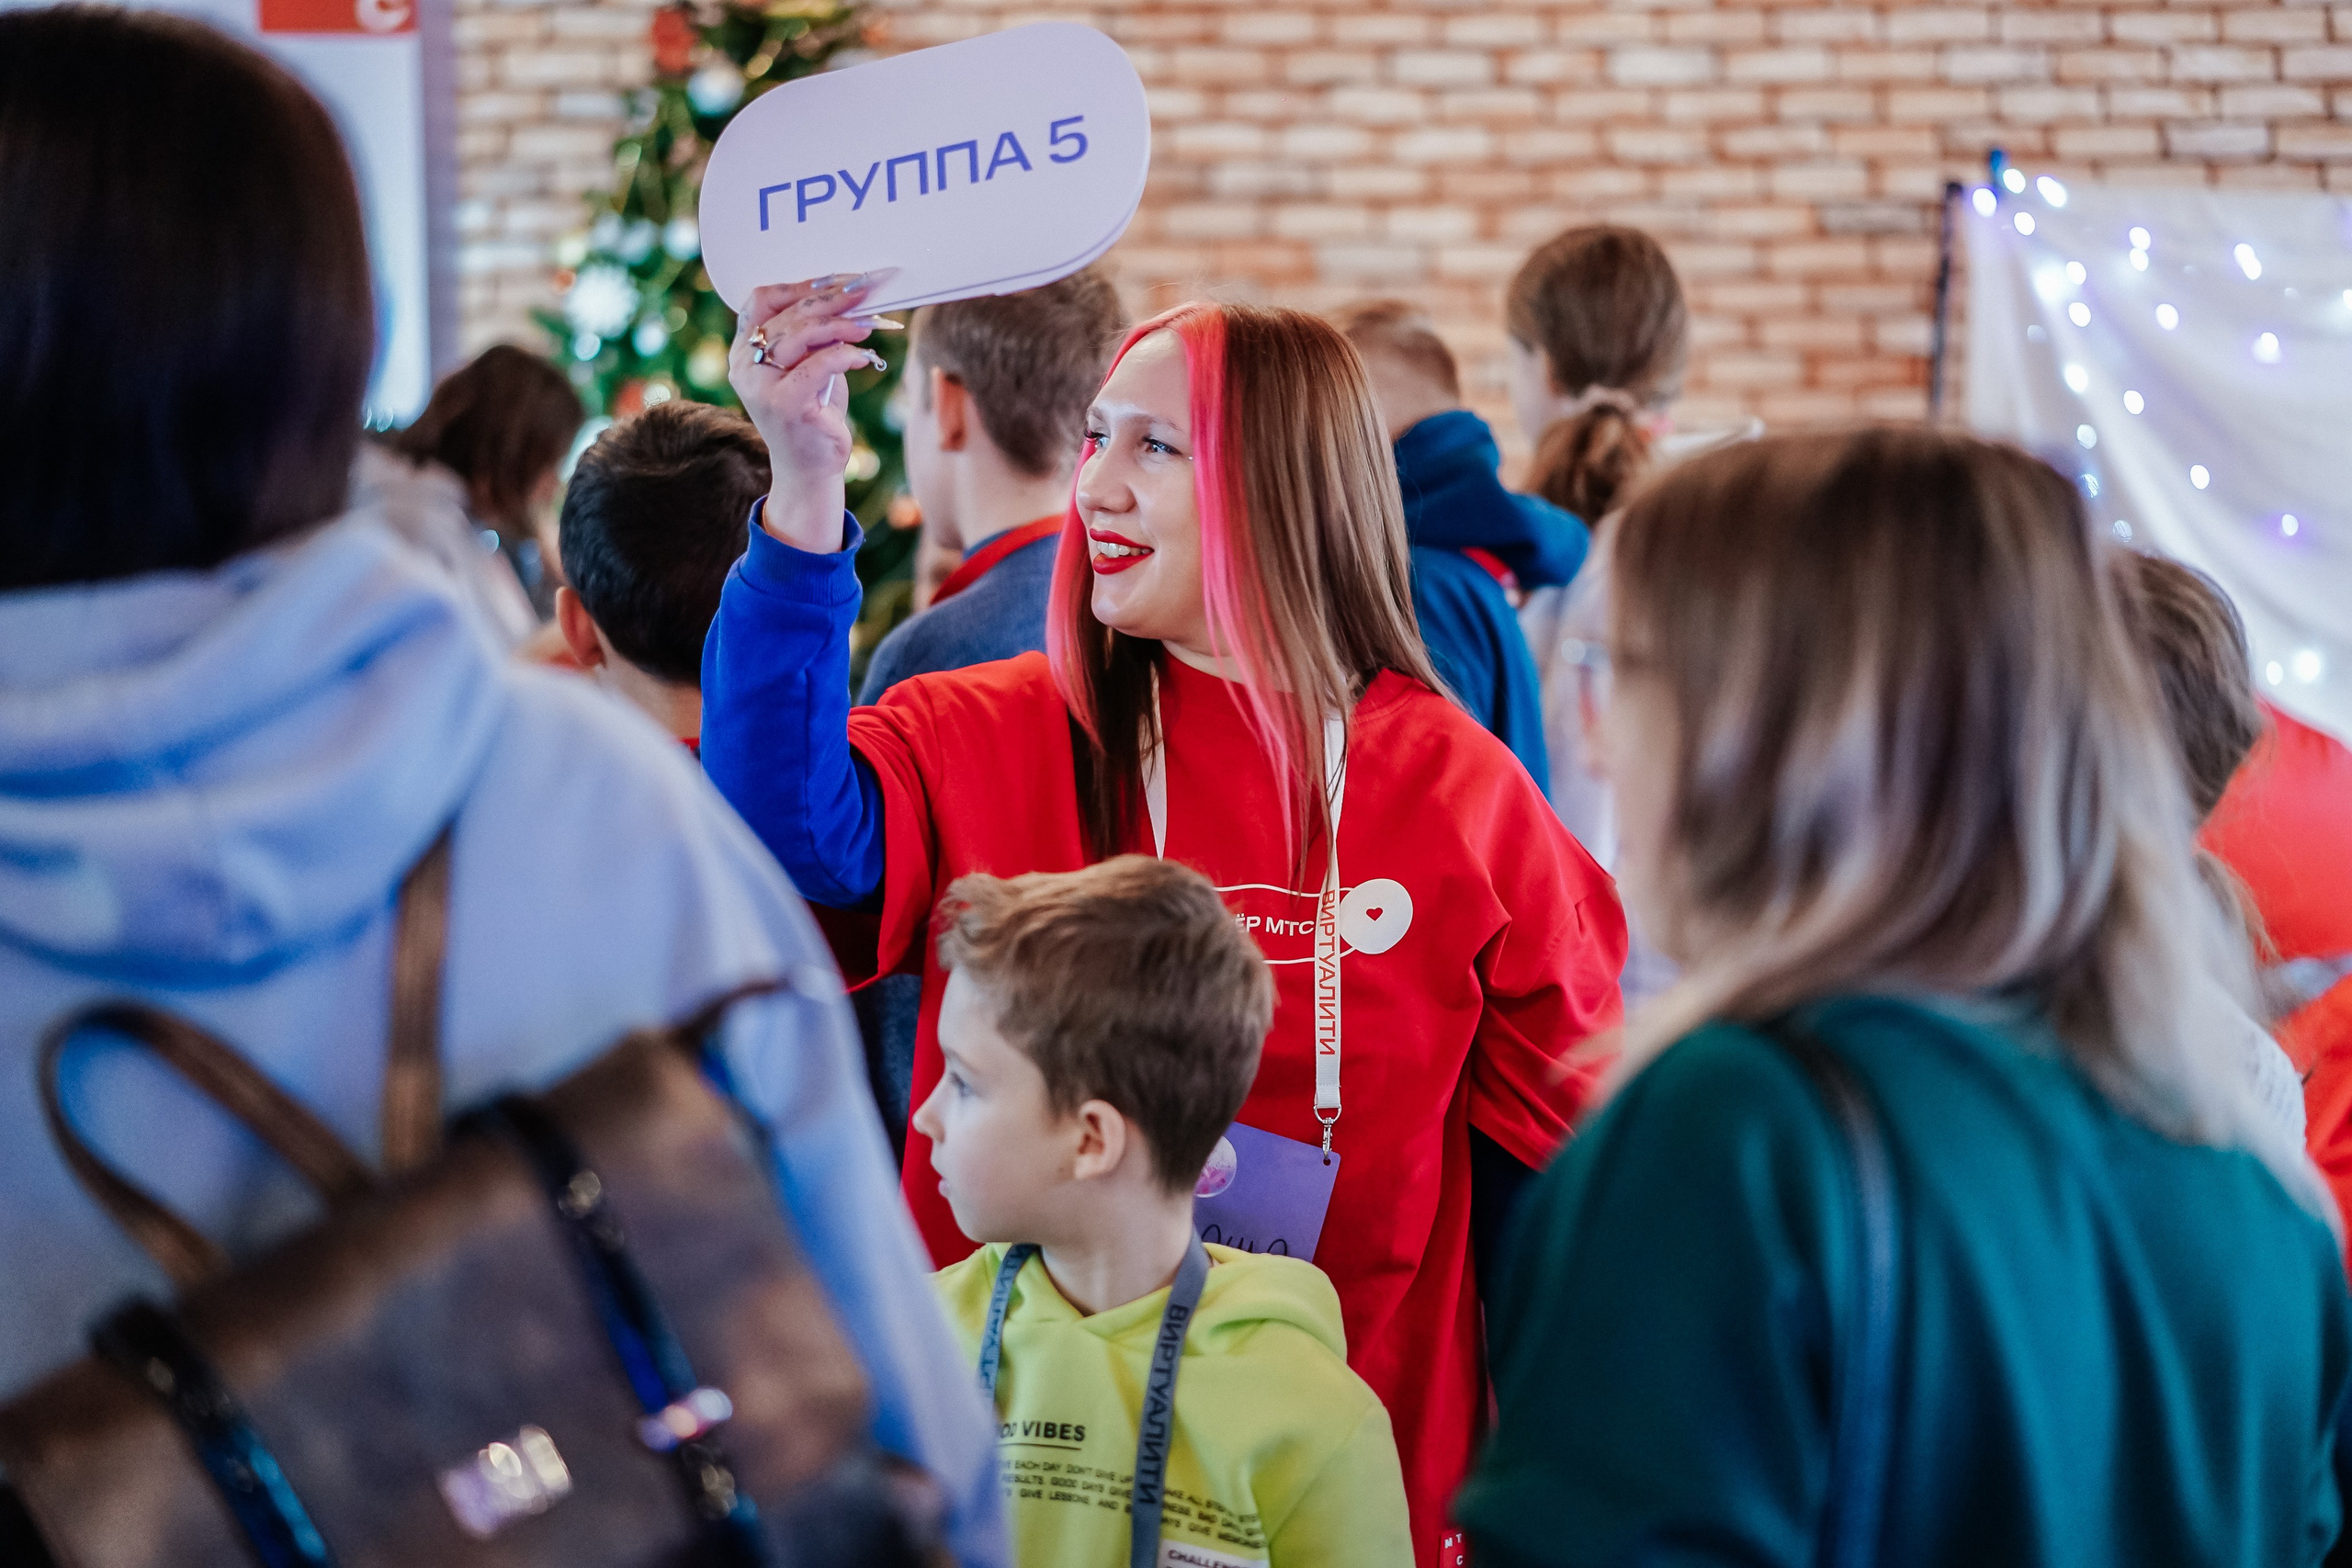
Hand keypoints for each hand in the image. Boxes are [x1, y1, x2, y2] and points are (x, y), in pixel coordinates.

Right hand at [727, 272, 893, 551]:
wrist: (809, 469)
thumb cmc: (812, 413)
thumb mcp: (810, 366)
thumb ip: (815, 336)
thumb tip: (848, 299)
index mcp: (743, 351)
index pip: (760, 300)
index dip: (799, 285)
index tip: (837, 279)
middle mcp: (744, 365)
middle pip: (787, 314)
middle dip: (830, 299)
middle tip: (864, 291)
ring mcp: (760, 386)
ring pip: (802, 335)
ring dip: (841, 324)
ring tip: (868, 324)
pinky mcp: (783, 404)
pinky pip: (819, 364)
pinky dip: (846, 354)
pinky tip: (865, 356)